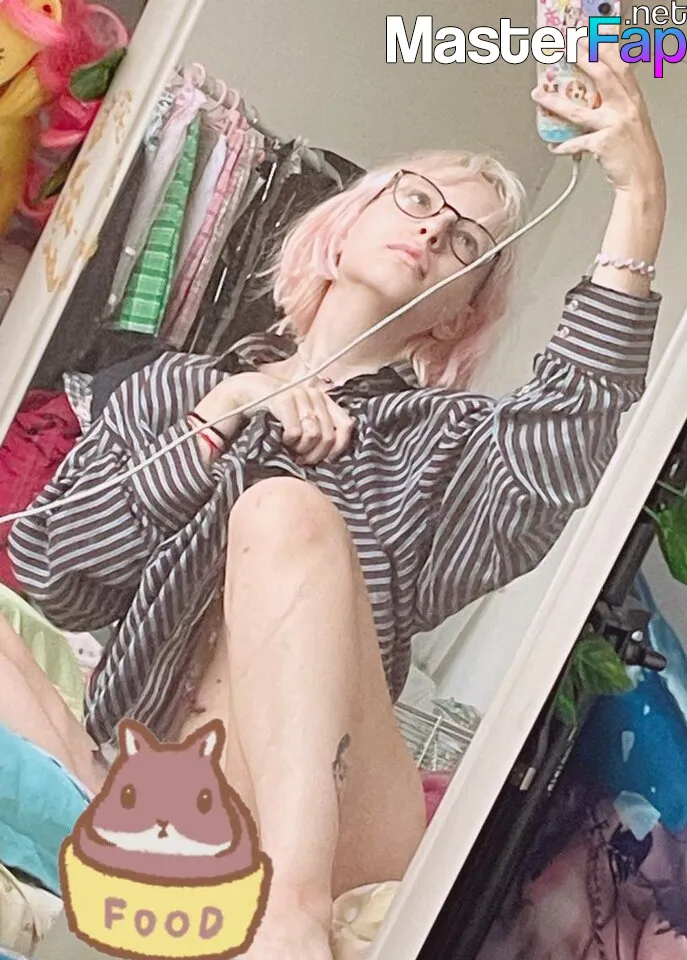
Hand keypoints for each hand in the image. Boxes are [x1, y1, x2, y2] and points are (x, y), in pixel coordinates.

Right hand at [227, 372, 355, 464]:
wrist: (249, 394)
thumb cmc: (278, 415)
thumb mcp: (303, 420)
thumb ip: (321, 429)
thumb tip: (335, 452)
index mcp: (325, 400)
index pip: (347, 425)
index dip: (339, 447)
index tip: (326, 459)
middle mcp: (315, 395)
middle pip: (328, 436)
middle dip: (315, 454)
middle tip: (301, 458)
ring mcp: (300, 396)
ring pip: (314, 435)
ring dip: (301, 449)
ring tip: (291, 448)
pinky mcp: (284, 400)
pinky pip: (295, 432)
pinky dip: (288, 442)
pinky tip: (281, 440)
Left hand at [531, 37, 665, 198]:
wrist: (642, 179)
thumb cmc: (634, 153)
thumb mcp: (631, 122)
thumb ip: (613, 107)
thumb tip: (587, 98)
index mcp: (632, 101)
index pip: (620, 68)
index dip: (606, 51)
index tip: (590, 40)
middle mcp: (625, 110)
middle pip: (603, 78)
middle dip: (585, 60)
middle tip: (568, 50)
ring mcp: (613, 126)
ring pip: (578, 111)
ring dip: (554, 103)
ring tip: (538, 96)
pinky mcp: (602, 144)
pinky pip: (575, 143)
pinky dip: (562, 146)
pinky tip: (553, 146)